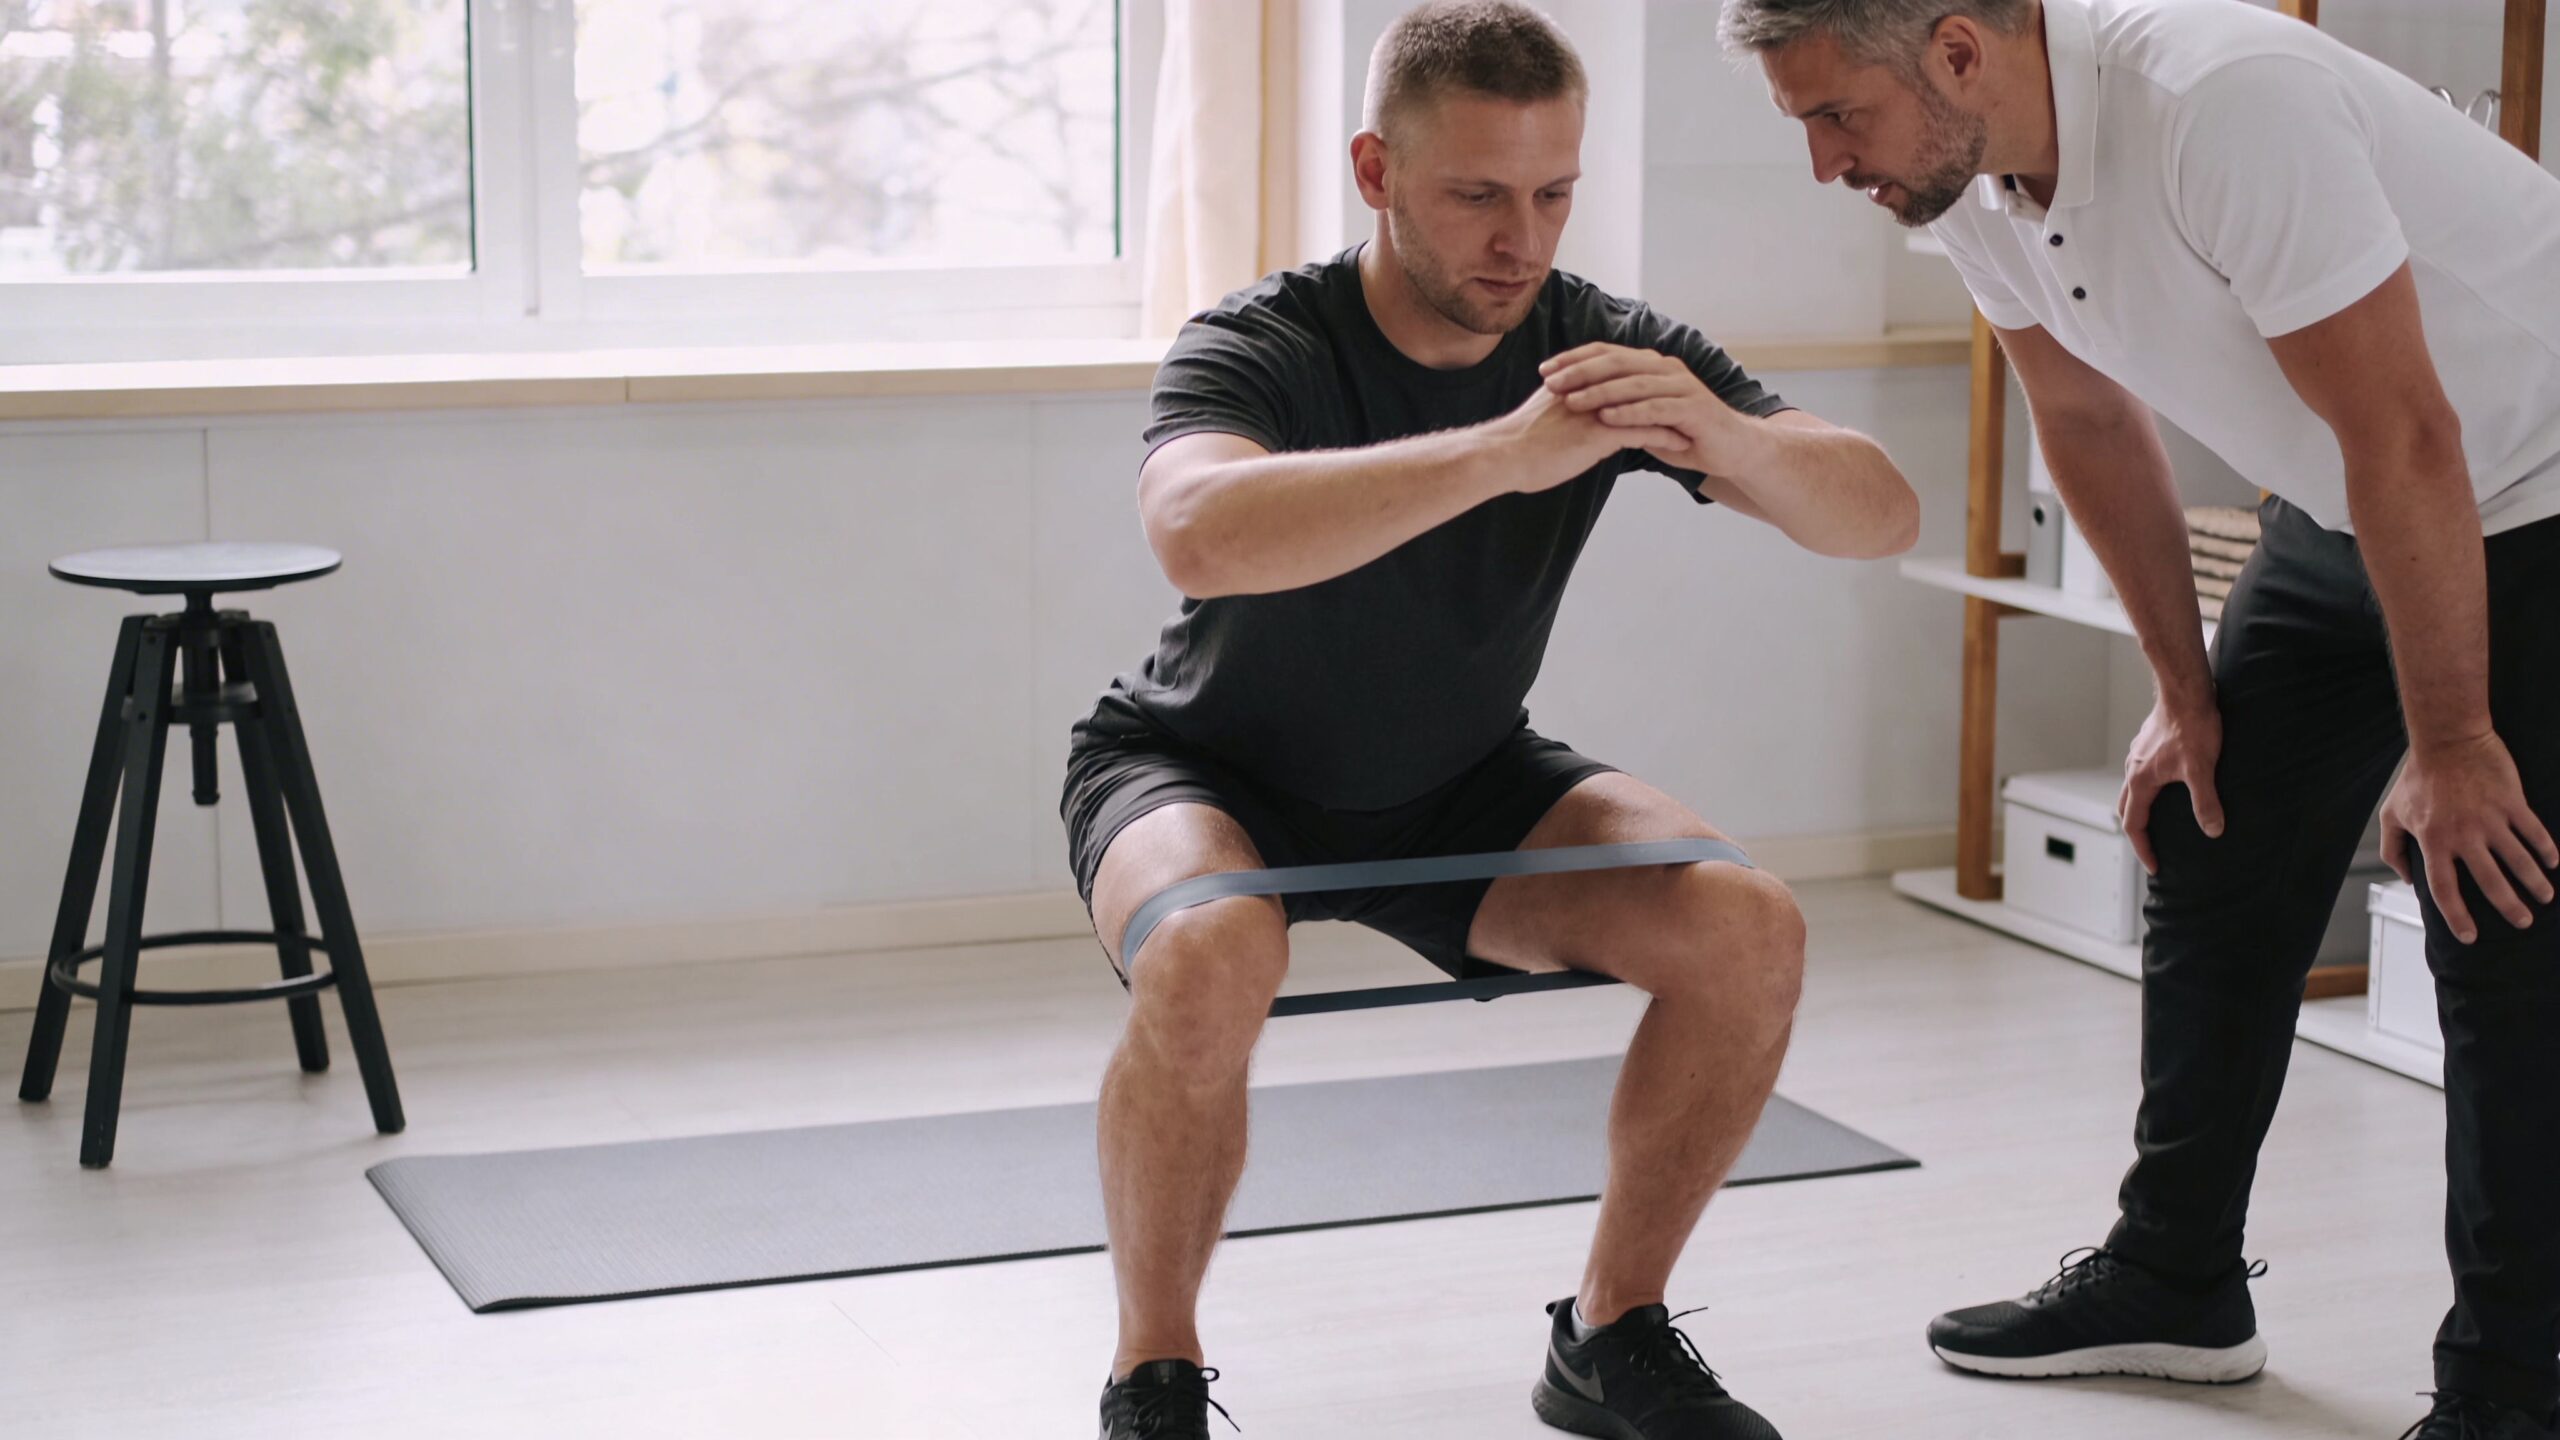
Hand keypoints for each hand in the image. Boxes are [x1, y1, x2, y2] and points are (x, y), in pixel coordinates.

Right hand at [1489, 376, 1689, 494]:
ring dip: (1672, 416)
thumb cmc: (1516, 446)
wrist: (1503, 456)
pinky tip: (1682, 445)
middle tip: (1684, 404)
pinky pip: (1644, 431)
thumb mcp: (1542, 418)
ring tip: (1692, 426)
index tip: (1659, 394)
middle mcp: (1589, 391)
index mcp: (1574, 384)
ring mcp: (1598, 409)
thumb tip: (1568, 416)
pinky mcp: (1602, 432)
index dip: (1639, 386)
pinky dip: (1666, 436)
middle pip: (1637, 386)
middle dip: (1663, 395)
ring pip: (1646, 406)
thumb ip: (1559, 410)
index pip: (1616, 377)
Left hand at [1539, 342, 1757, 475]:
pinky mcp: (1692, 407)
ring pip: (1632, 384)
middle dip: (1579, 371)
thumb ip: (1618, 407)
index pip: (1607, 353)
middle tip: (1550, 382)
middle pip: (1615, 362)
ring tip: (1571, 400)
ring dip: (1599, 391)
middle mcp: (1665, 368)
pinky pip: (1654, 407)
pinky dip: (1628, 412)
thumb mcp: (1644, 418)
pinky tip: (1604, 417)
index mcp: (1651, 365)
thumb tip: (1580, 405)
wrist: (1731, 448)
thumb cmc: (1685, 433)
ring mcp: (1681, 385)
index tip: (1544, 370)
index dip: (1574, 359)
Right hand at [2119, 694, 2225, 874]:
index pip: (2134, 824)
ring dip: (2141, 808)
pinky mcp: (2149, 743)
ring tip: (2159, 819)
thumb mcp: (2201, 769)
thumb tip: (2213, 830)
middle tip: (2151, 848)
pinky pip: (2142, 773)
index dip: (2143, 848)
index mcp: (2141, 780)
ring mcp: (2139, 754)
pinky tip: (2168, 785)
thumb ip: (2205, 802)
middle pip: (2126, 808)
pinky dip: (2149, 789)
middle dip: (2136, 832)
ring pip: (2133, 789)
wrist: (2185, 691)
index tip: (2154, 865)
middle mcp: (2134, 769)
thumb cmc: (2191, 726)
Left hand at [2381, 731, 2557, 943]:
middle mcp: (2463, 835)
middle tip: (2523, 922)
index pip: (2445, 890)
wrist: (2447, 739)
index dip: (2457, 917)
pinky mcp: (2512, 802)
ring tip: (2545, 897)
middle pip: (2490, 882)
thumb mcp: (2391, 814)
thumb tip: (2408, 879)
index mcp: (2433, 842)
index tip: (2470, 936)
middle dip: (2509, 907)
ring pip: (2518, 860)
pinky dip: (2546, 849)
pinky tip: (2554, 862)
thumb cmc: (2417, 778)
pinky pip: (2534, 831)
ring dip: (2535, 883)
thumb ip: (2393, 849)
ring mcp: (2490, 819)